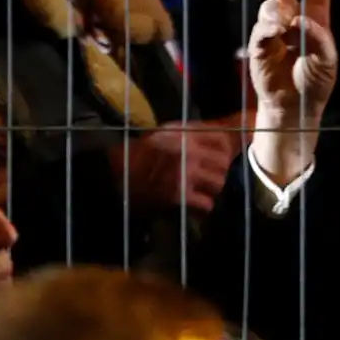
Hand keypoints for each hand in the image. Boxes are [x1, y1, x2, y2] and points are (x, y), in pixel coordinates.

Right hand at [110, 122, 234, 213]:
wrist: (114, 174)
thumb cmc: (137, 153)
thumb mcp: (162, 134)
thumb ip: (186, 133)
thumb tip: (211, 135)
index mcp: (184, 134)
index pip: (220, 138)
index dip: (225, 149)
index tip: (222, 156)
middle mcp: (188, 151)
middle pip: (223, 162)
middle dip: (219, 171)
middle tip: (211, 176)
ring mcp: (185, 173)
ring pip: (218, 182)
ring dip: (213, 189)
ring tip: (204, 190)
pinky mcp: (180, 194)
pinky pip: (206, 203)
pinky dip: (204, 206)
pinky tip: (196, 204)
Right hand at [249, 0, 337, 115]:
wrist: (294, 109)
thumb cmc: (315, 83)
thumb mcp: (328, 62)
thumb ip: (319, 39)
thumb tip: (296, 19)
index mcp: (315, 20)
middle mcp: (292, 20)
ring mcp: (273, 32)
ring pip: (270, 6)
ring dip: (276, 10)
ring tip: (284, 24)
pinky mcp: (259, 47)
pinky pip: (261, 30)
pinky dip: (269, 29)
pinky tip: (277, 32)